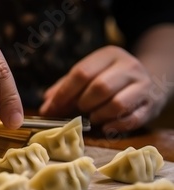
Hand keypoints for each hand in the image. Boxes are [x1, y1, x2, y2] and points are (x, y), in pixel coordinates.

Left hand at [40, 45, 168, 132]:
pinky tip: (105, 126)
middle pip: (100, 87)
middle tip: (77, 111)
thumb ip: (65, 88)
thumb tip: (45, 106)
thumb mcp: (88, 74)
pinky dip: (115, 126)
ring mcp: (143, 85)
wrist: (151, 79)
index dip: (63, 94)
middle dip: (83, 104)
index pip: (81, 73)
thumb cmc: (109, 78)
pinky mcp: (151, 105)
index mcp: (109, 55)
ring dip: (99, 115)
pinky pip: (132, 119)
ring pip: (117, 104)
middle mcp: (129, 67)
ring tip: (92, 117)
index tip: (50, 109)